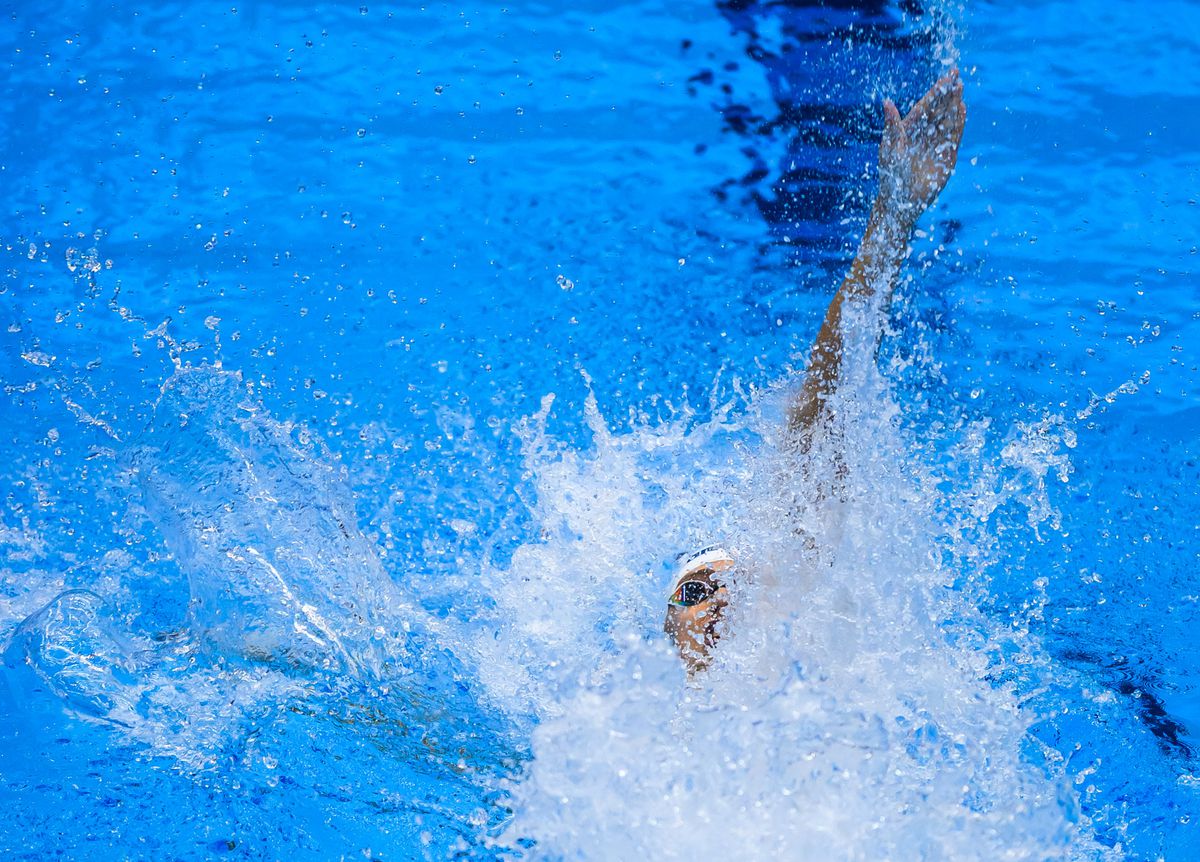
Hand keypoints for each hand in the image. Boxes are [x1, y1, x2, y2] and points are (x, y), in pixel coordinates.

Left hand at [877, 68, 965, 227]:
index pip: (925, 107)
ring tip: (960, 89)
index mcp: (908, 130)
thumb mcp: (890, 148)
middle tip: (957, 77)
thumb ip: (892, 125)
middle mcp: (924, 135)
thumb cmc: (891, 176)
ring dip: (954, 105)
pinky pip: (953, 136)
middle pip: (938, 110)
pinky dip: (958, 123)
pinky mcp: (946, 156)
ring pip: (947, 120)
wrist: (901, 201)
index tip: (946, 77)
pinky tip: (962, 109)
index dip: (935, 92)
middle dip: (947, 94)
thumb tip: (886, 102)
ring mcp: (936, 145)